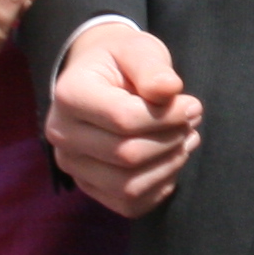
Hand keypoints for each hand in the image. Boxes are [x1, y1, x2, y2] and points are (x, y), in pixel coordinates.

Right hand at [46, 22, 201, 217]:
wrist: (100, 79)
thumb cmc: (121, 62)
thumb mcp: (137, 49)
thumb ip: (152, 67)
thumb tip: (169, 89)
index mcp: (69, 94)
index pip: (124, 118)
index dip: (168, 116)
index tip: (192, 105)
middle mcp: (61, 134)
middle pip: (127, 155)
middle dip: (171, 140)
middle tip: (190, 122)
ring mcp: (72, 165)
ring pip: (128, 186)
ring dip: (168, 166)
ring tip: (184, 140)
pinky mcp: (88, 186)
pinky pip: (129, 204)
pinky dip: (158, 188)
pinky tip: (169, 162)